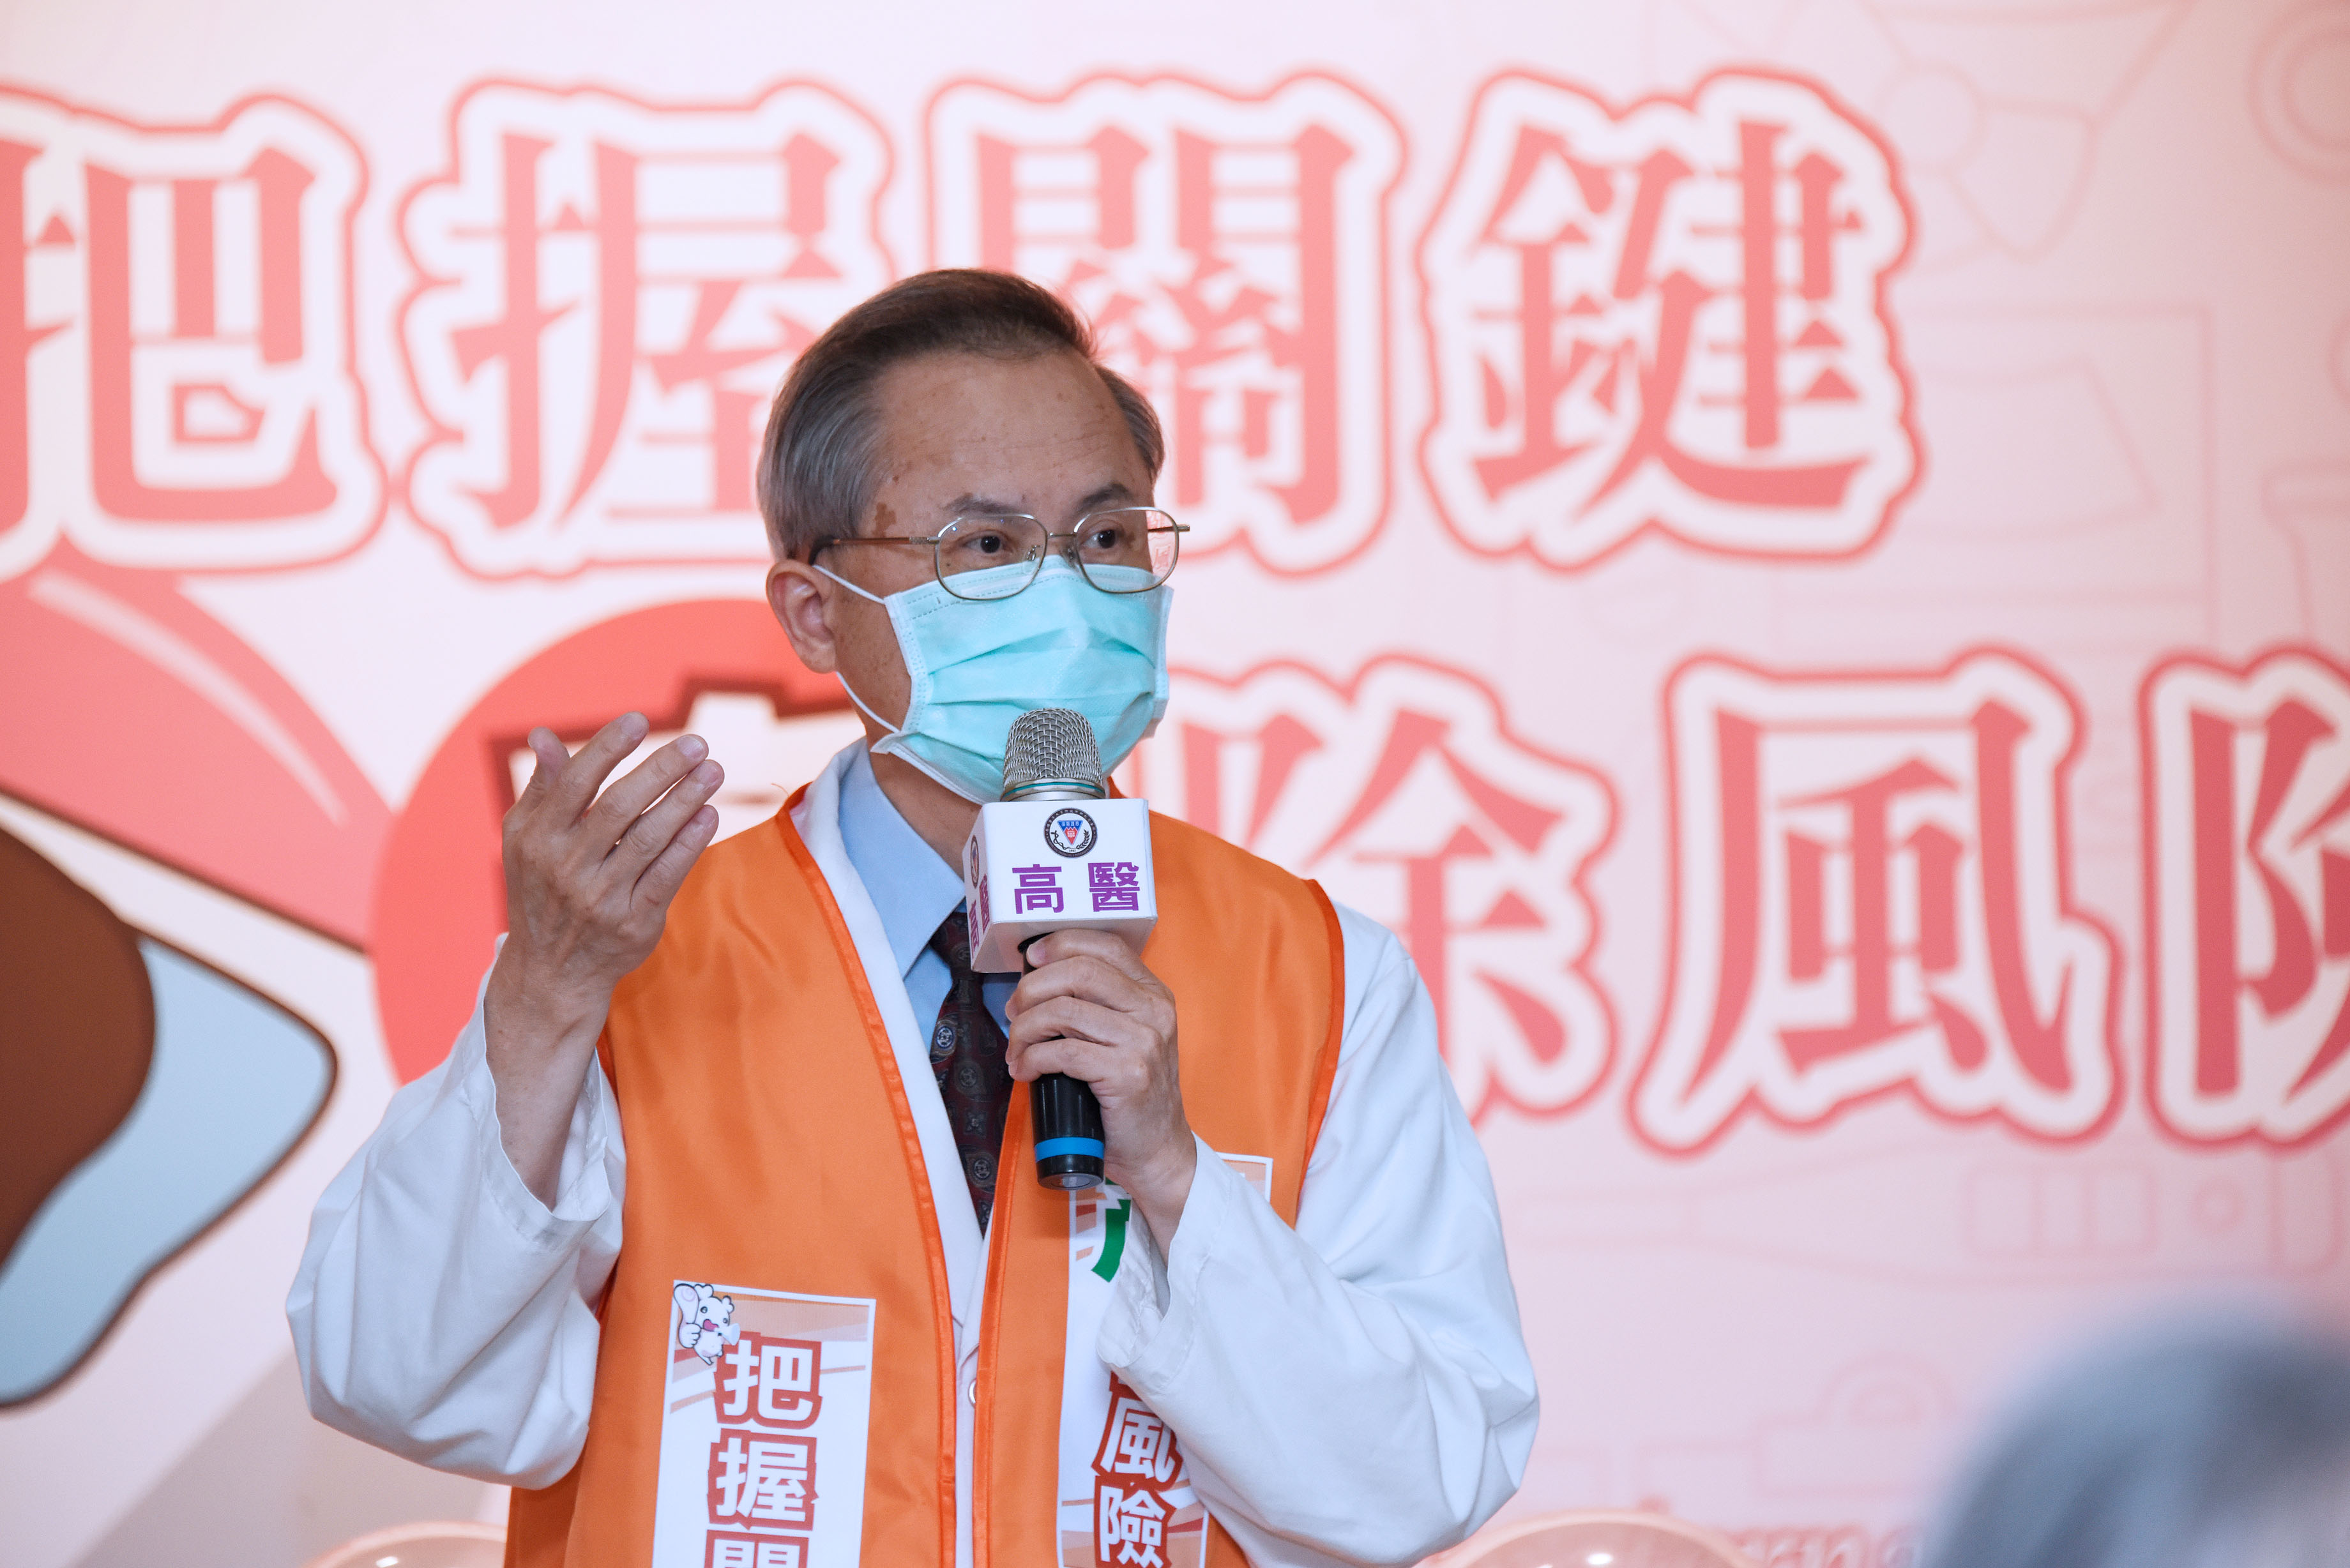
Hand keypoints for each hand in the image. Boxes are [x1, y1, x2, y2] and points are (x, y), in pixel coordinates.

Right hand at [485, 712, 723, 1200]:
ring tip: (712, 770)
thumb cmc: (542, 891)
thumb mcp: (526, 841)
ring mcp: (600, 897)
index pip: (575, 783)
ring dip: (684, 799)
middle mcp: (565, 867)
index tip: (639, 720)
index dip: (607, 748)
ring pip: (648, 839)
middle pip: (619, 807)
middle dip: (661, 770)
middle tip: (697, 742)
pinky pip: (667, 875)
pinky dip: (690, 842)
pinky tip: (709, 813)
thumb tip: (545, 735)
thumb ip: (543, 789)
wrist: (550, 972)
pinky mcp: (633, 922)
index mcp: (535, 839)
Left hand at [1003, 930, 1196, 1247]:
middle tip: (1013, 1012)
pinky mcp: (1128, 1073)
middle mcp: (1154, 1011)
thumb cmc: (1129, 1096)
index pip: (1106, 945)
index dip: (1061, 943)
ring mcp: (1144, 1041)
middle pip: (1079, 972)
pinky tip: (1023, 1071)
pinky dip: (1031, 1059)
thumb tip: (1035, 982)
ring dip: (1025, 1029)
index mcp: (1153, 994)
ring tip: (1015, 1050)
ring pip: (1064, 1011)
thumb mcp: (1124, 1038)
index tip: (1030, 959)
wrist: (1157, 1150)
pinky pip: (1063, 1052)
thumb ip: (1097, 1006)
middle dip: (1032, 989)